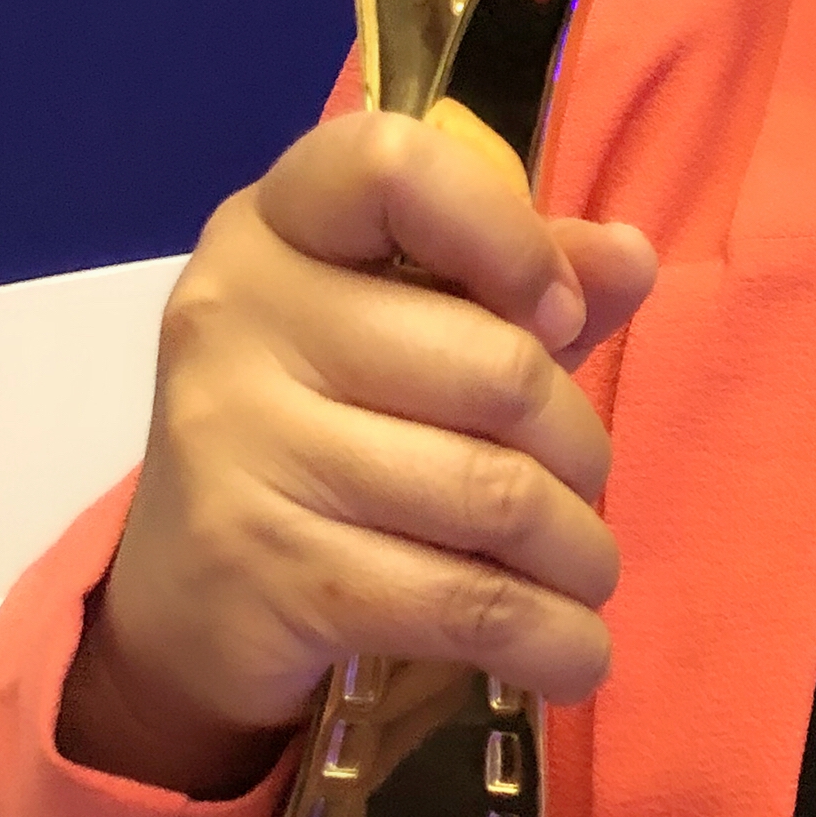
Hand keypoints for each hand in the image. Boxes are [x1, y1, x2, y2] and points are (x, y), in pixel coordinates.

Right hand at [66, 109, 656, 797]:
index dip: (507, 235)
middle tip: (585, 487)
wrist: (188, 603)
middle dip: (581, 447)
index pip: (391, 165)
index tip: (557, 314)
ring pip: (494, 495)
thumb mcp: (417, 329)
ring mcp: (238, 445)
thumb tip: (627, 258)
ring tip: (586, 572)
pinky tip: (575, 651)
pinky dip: (550, 637)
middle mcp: (237, 316)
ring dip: (579, 552)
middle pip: (496, 369)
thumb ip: (523, 279)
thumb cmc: (333, 430)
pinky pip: (463, 601)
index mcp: (279, 226)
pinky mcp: (263, 571)